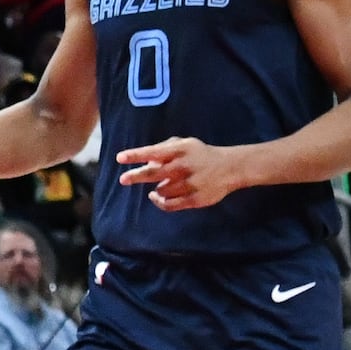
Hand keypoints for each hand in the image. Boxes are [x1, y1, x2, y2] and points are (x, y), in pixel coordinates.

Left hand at [115, 136, 249, 210]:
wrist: (230, 167)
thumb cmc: (200, 154)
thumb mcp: (184, 144)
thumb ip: (164, 149)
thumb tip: (145, 161)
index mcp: (180, 150)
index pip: (153, 152)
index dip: (136, 155)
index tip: (120, 158)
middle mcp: (184, 166)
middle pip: (154, 173)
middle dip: (136, 176)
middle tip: (123, 179)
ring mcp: (190, 184)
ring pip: (161, 190)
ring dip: (156, 188)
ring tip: (161, 184)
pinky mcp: (196, 199)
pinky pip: (170, 205)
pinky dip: (159, 202)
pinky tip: (155, 196)